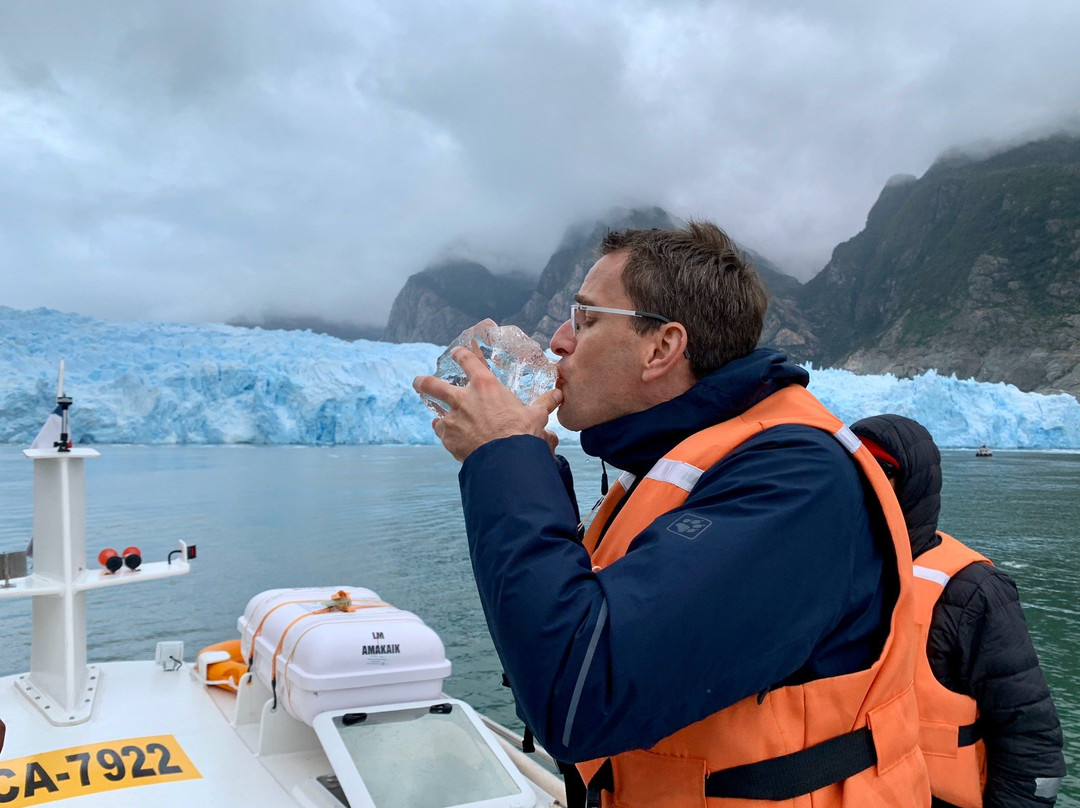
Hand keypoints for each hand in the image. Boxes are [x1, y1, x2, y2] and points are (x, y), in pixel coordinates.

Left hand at [413, 346, 562, 461]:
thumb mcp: (535, 415)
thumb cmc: (520, 433)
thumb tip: (557, 395)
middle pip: (433, 385)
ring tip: (439, 418)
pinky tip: (449, 436)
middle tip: (418, 381)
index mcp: (485, 386)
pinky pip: (443, 433)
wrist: (505, 459)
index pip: (467, 361)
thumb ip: (544, 402)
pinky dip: (445, 434)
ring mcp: (453, 419)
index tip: (456, 352)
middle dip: (423, 382)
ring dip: (439, 416)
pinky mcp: (448, 438)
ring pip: (437, 413)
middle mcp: (464, 399)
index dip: (460, 354)